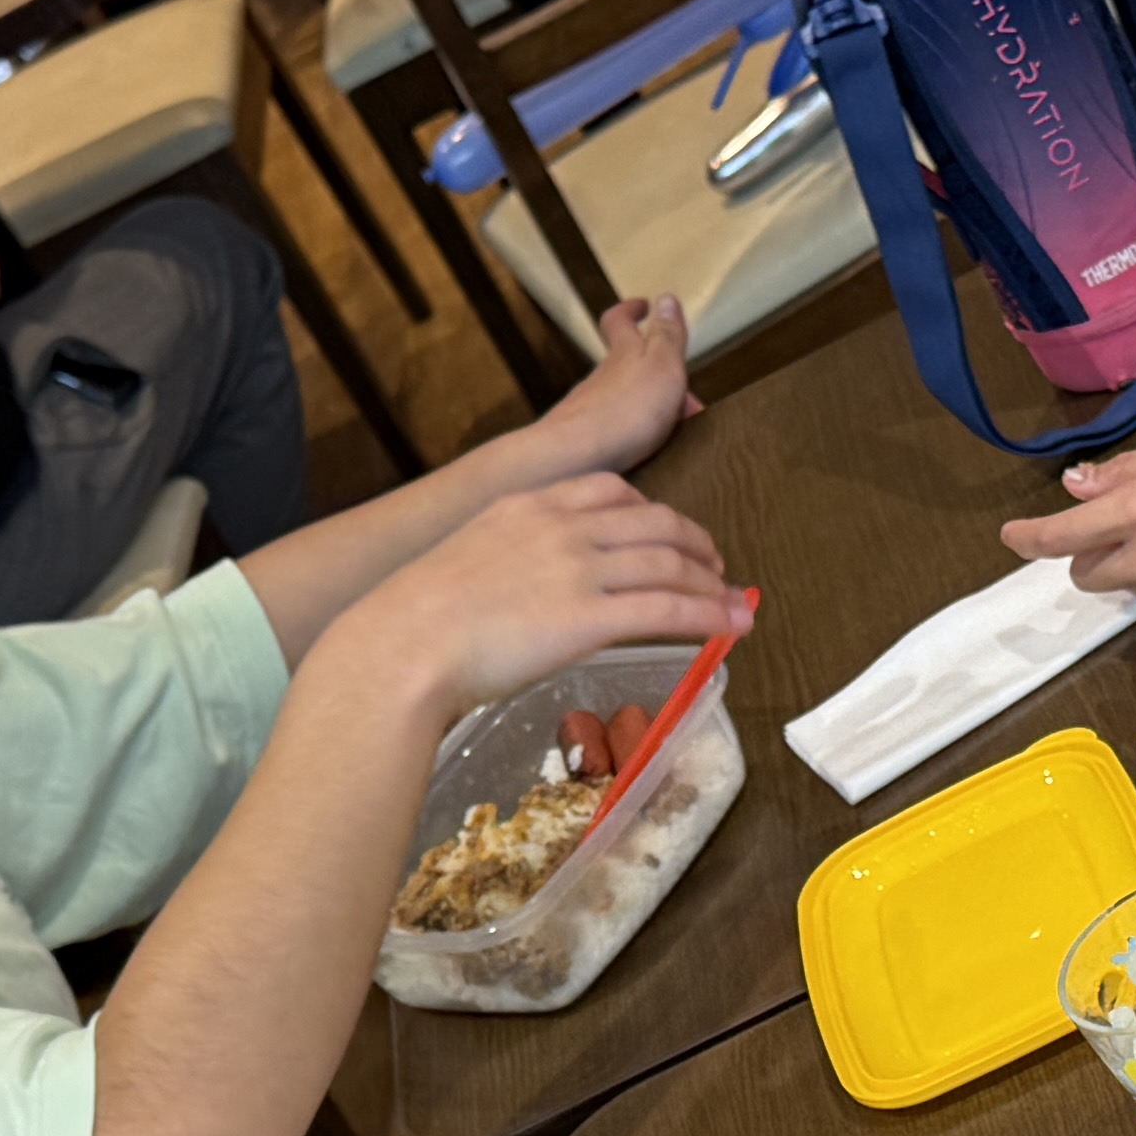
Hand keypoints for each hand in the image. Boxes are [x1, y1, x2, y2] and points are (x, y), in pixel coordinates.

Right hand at [340, 469, 734, 718]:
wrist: (401, 646)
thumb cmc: (414, 620)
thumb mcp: (464, 562)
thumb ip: (506, 562)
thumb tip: (523, 593)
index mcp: (528, 504)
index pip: (611, 490)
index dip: (652, 511)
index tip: (668, 530)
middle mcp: (561, 527)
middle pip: (654, 521)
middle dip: (694, 542)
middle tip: (715, 565)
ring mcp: (578, 569)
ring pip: (668, 563)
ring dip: (710, 582)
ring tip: (735, 601)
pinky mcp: (590, 618)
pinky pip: (667, 609)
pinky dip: (708, 614)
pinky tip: (731, 625)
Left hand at [514, 293, 698, 478]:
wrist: (571, 460)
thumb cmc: (625, 411)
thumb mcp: (660, 367)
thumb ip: (667, 336)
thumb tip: (666, 297)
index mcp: (623, 356)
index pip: (619, 321)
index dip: (630, 311)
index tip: (644, 306)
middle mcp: (600, 380)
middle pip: (623, 367)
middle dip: (650, 374)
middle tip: (681, 393)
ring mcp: (586, 413)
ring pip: (619, 401)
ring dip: (644, 408)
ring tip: (672, 431)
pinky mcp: (581, 445)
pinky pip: (612, 433)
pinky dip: (632, 436)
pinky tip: (645, 454)